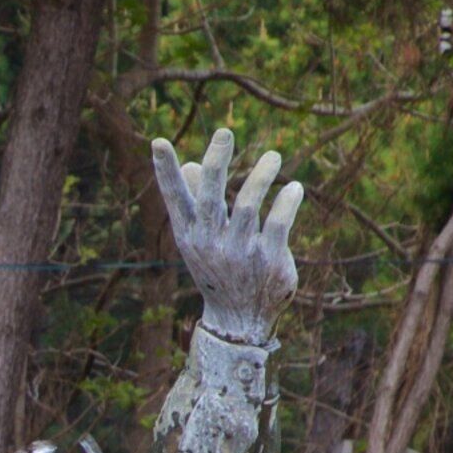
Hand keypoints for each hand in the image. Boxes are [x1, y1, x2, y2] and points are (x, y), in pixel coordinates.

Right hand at [152, 128, 303, 344]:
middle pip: (211, 197)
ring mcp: (238, 252)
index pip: (175, 197)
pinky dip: (286, 202)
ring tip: (274, 156)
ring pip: (249, 205)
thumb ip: (198, 203)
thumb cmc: (219, 271)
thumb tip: (193, 165)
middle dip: (217, 162)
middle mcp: (210, 242)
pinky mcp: (267, 259)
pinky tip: (294, 188)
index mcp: (190, 234)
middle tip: (225, 132)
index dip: (166, 171)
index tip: (158, 141)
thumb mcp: (202, 240)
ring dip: (262, 176)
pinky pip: (277, 223)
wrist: (239, 319)